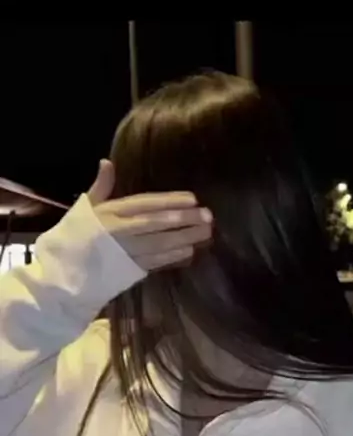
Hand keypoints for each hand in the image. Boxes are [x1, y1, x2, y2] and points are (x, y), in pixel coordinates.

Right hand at [86, 160, 212, 271]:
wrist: (62, 273)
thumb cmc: (74, 236)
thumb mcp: (85, 208)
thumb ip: (100, 186)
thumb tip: (107, 162)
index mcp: (110, 213)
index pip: (145, 204)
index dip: (170, 201)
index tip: (193, 199)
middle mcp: (120, 232)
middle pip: (158, 224)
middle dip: (184, 220)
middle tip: (208, 217)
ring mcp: (126, 253)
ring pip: (160, 244)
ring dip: (185, 238)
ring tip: (205, 233)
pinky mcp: (129, 271)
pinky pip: (155, 262)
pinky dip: (173, 257)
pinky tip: (189, 251)